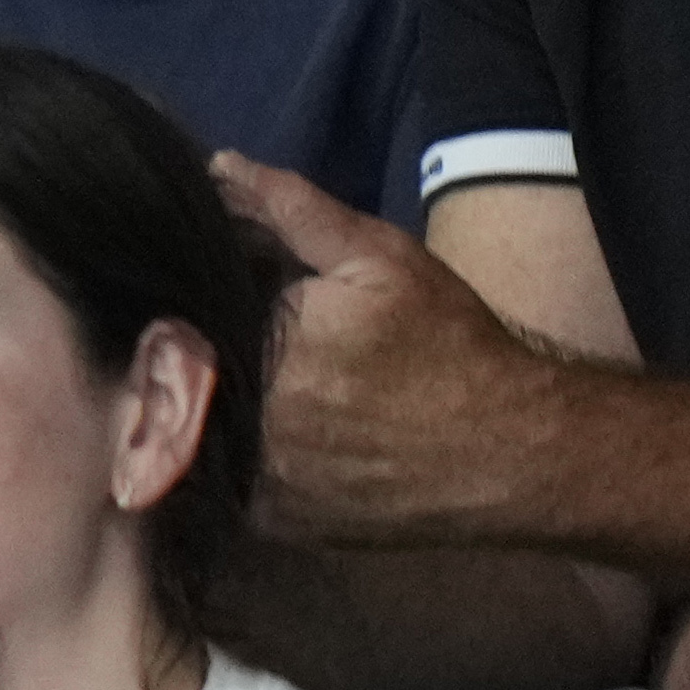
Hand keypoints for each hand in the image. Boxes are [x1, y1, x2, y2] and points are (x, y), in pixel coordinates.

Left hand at [213, 151, 559, 547]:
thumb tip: (221, 168)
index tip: (203, 290)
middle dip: (187, 354)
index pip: (179, 316)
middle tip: (235, 342)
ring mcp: (252, 481)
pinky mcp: (268, 521)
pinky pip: (221, 482)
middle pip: (176, 377)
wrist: (513, 454)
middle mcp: (243, 421)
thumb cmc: (450, 346)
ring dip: (201, 407)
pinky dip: (230, 455)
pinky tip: (267, 435)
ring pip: (192, 432)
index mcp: (259, 348)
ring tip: (247, 387)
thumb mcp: (379, 258)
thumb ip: (292, 212)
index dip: (187, 299)